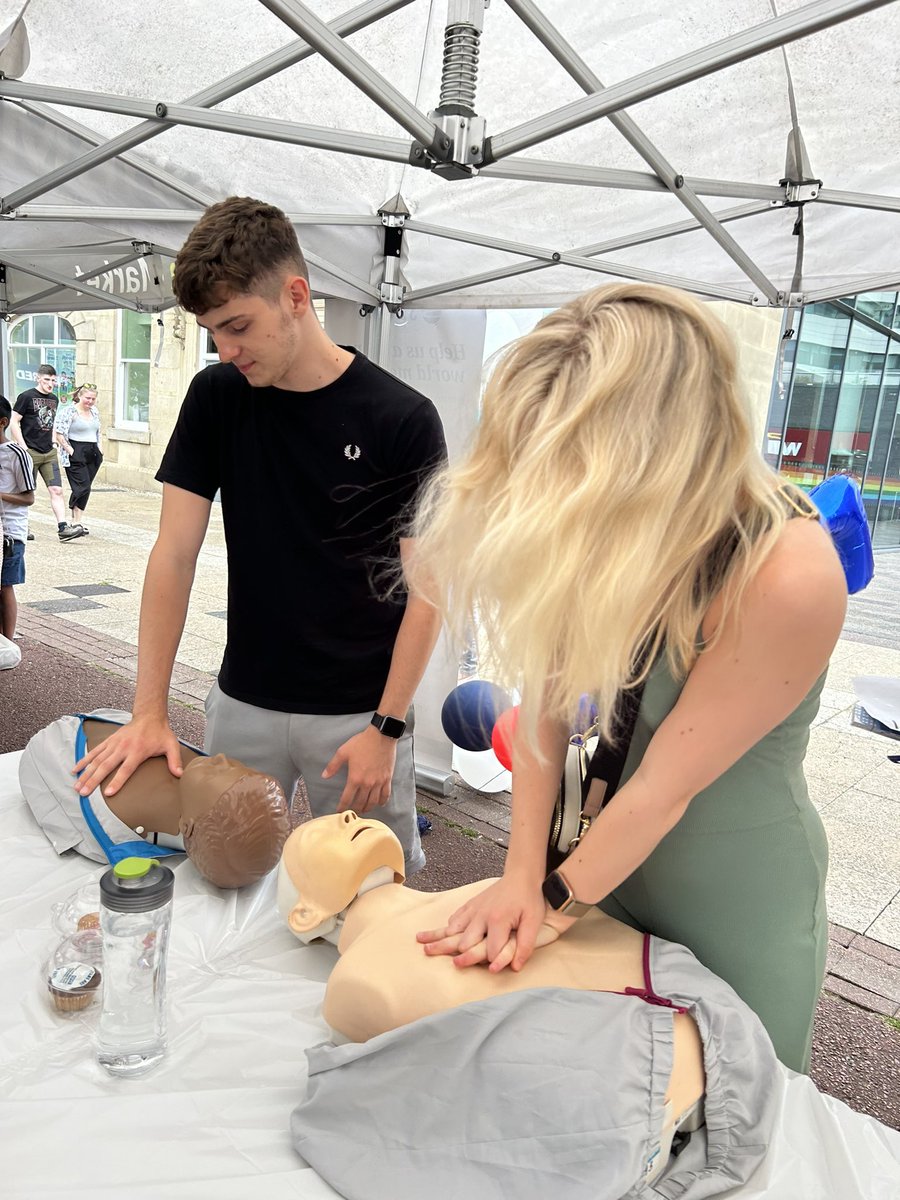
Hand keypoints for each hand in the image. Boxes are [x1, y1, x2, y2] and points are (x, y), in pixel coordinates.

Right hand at [73, 716, 183, 797]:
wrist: (149, 715)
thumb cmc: (160, 733)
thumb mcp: (171, 745)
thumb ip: (175, 760)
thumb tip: (180, 774)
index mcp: (137, 751)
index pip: (125, 769)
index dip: (117, 781)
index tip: (108, 793)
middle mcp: (123, 748)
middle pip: (105, 766)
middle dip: (93, 780)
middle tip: (83, 793)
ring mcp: (114, 744)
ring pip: (97, 760)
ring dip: (86, 773)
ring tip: (76, 786)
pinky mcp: (109, 741)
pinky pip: (94, 751)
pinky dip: (84, 760)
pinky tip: (75, 770)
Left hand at [322, 723, 397, 813]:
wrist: (381, 736)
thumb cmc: (362, 743)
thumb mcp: (343, 752)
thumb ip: (333, 766)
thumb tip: (324, 776)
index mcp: (355, 778)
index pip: (347, 798)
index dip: (342, 807)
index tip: (339, 811)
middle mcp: (367, 783)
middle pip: (360, 803)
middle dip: (355, 810)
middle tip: (351, 812)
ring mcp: (378, 782)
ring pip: (373, 802)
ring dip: (368, 808)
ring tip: (363, 810)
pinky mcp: (387, 778)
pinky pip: (385, 795)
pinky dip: (382, 801)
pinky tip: (379, 803)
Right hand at [417, 876, 560, 972]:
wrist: (521, 876)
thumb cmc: (529, 899)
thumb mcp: (534, 921)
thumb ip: (525, 944)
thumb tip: (515, 967)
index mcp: (497, 921)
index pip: (490, 952)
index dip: (493, 962)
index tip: (492, 969)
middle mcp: (481, 916)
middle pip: (463, 942)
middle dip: (454, 954)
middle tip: (439, 960)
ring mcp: (473, 910)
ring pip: (453, 928)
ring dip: (439, 938)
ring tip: (424, 946)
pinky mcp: (471, 905)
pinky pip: (455, 917)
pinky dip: (447, 926)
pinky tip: (438, 932)